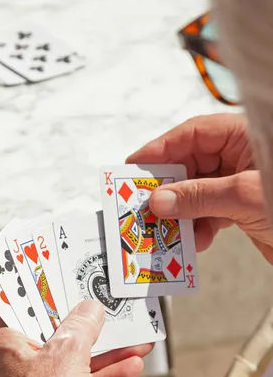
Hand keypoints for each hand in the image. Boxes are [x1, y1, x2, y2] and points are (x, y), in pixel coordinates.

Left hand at [0, 301, 152, 376]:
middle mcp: (9, 360)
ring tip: (136, 340)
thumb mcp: (67, 353)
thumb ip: (83, 325)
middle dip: (89, 326)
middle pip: (54, 333)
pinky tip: (132, 367)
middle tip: (111, 310)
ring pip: (70, 360)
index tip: (75, 283)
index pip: (27, 306)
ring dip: (105, 353)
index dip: (54, 294)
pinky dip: (102, 376)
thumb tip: (91, 309)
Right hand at [126, 114, 272, 263]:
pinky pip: (207, 213)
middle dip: (167, 188)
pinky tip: (194, 241)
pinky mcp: (239, 208)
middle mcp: (237, 156)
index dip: (159, 150)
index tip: (134, 168)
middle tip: (142, 205)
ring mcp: (237, 182)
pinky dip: (197, 228)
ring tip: (166, 230)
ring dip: (180, 214)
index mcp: (242, 135)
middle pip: (188, 165)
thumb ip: (198, 196)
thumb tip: (160, 200)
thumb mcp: (243, 195)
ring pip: (194, 193)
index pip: (191, 135)